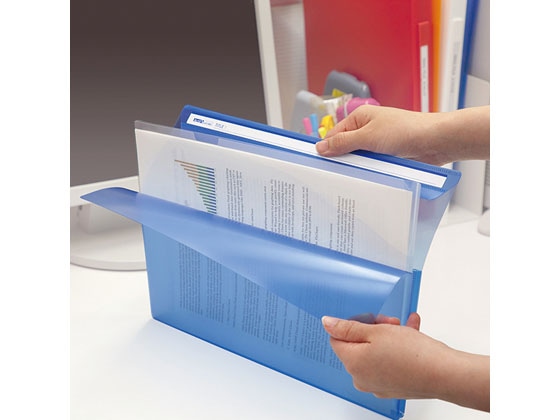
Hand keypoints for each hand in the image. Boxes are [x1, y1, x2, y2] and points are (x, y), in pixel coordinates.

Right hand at [315, 105, 489, 165]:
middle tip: (331, 176)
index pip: (334, 135)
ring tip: (349, 181)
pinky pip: (371, 167)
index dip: (326, 149)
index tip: (316, 164)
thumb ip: (343, 143)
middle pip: (345, 149)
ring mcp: (377, 145)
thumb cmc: (405, 130)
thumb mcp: (368, 136)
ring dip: (357, 168)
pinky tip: (364, 181)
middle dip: (341, 161)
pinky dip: (368, 173)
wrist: (434, 141)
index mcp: (359, 118)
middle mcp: (367, 130)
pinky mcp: (387, 158)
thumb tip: (320, 147)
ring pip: (358, 160)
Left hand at [322, 313, 489, 410]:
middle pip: (359, 345)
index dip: (354, 324)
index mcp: (353, 363)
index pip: (338, 339)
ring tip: (404, 326)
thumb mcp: (375, 331)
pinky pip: (391, 361)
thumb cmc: (412, 354)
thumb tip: (327, 324)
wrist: (444, 374)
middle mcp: (362, 378)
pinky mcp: (395, 385)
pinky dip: (399, 347)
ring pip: (377, 351)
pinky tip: (413, 331)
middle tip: (390, 322)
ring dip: (389, 335)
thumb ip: (348, 327)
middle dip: (374, 328)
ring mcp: (379, 384)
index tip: (370, 319)